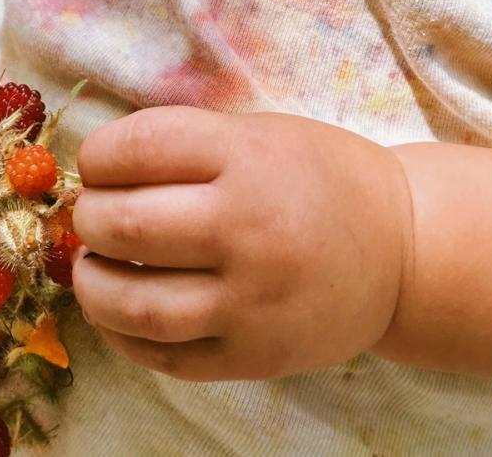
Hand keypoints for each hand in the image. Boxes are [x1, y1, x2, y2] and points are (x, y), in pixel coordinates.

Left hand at [71, 106, 411, 382]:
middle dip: (89, 218)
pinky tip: (119, 310)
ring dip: (92, 283)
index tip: (95, 164)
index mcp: (246, 158)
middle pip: (127, 224)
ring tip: (92, 266)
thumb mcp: (258, 134)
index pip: (138, 149)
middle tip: (92, 215)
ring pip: (134, 302)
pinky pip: (164, 355)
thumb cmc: (318, 179)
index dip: (97, 156)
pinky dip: (123, 334)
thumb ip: (183, 146)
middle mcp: (247, 228)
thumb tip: (96, 168)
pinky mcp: (254, 357)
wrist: (403, 251)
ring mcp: (251, 301)